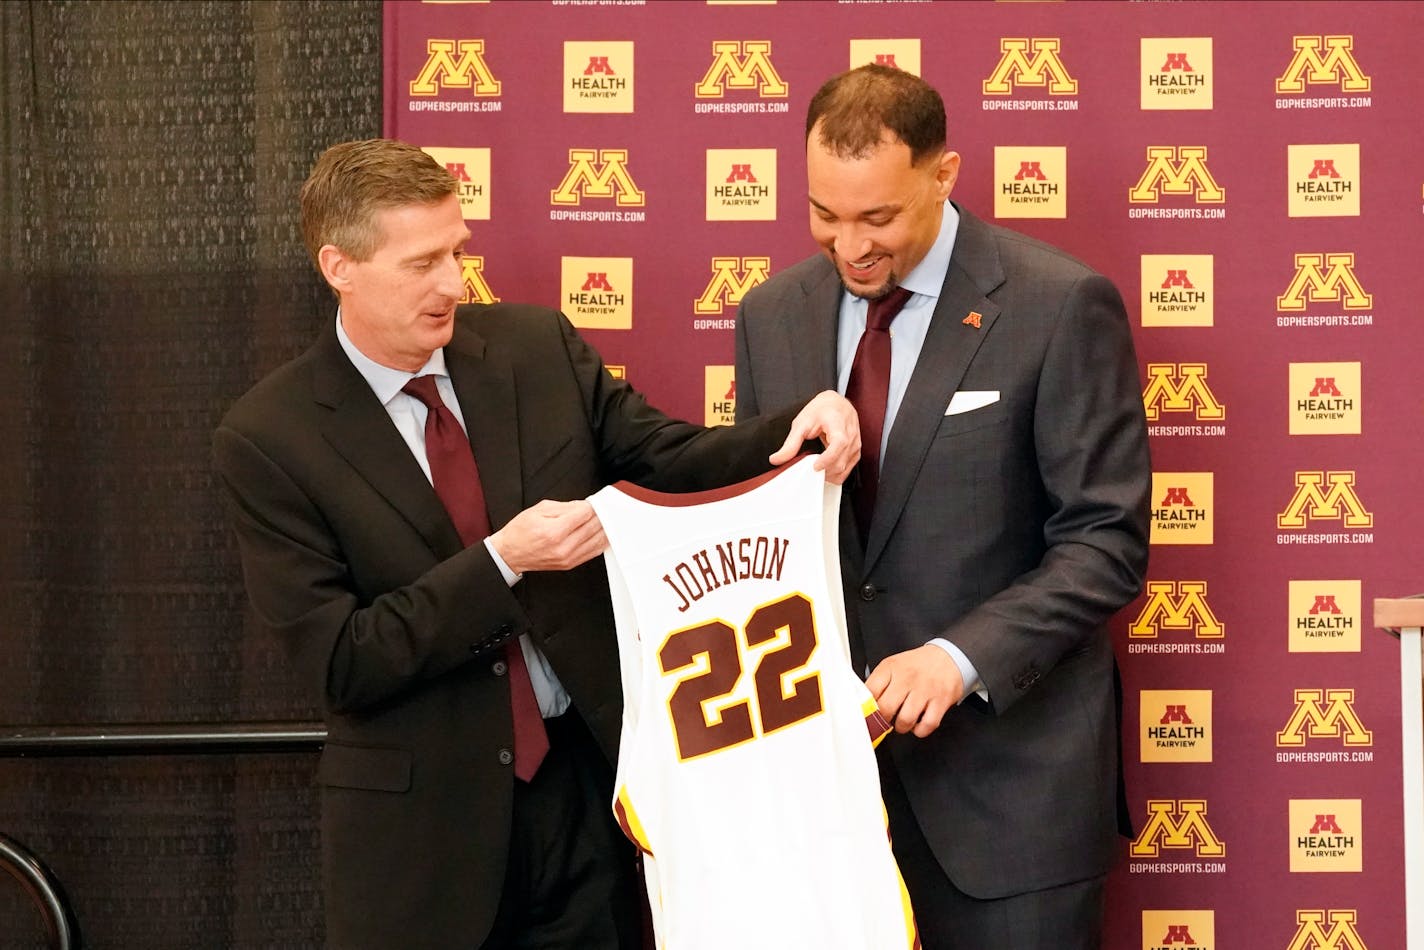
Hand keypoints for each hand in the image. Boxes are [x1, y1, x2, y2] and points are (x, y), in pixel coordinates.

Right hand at [488, 500, 606, 574]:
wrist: (510, 553)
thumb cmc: (521, 531)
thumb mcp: (539, 509)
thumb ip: (565, 507)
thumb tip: (584, 506)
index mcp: (554, 531)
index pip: (584, 514)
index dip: (592, 505)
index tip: (594, 501)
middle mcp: (563, 547)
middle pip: (593, 527)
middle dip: (600, 514)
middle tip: (603, 507)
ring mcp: (568, 558)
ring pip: (597, 540)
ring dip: (604, 527)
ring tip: (605, 518)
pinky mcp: (570, 564)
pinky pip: (593, 552)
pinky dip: (601, 541)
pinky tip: (602, 533)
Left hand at [768, 390, 860, 484]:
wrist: (835, 403)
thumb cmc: (821, 410)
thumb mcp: (801, 423)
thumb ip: (790, 444)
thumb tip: (777, 459)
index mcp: (839, 424)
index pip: (839, 444)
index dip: (828, 458)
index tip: (815, 466)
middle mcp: (851, 435)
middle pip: (841, 461)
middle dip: (825, 470)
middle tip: (808, 470)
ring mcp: (856, 444)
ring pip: (845, 468)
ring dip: (830, 474)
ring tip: (816, 470)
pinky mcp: (856, 451)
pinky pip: (849, 468)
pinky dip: (837, 473)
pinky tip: (826, 470)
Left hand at [866, 645, 965, 737]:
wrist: (949, 657)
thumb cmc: (918, 665)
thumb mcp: (894, 664)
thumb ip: (879, 682)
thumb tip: (863, 702)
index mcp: (891, 667)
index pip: (869, 691)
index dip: (866, 707)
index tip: (867, 714)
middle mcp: (907, 678)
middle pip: (885, 708)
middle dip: (883, 719)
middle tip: (886, 719)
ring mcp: (925, 690)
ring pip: (905, 720)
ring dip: (901, 727)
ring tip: (902, 721)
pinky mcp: (940, 702)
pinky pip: (926, 726)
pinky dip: (920, 730)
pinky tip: (918, 723)